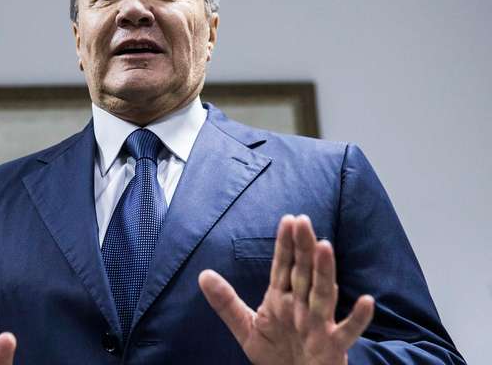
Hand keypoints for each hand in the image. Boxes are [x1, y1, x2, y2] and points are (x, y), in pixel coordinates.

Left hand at [199, 215, 373, 364]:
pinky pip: (347, 331)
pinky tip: (366, 301)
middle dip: (303, 248)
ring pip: (323, 294)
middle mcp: (302, 307)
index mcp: (282, 299)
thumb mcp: (246, 327)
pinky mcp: (333, 346)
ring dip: (325, 271)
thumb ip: (226, 302)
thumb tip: (203, 275)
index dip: (285, 244)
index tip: (287, 219)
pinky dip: (358, 318)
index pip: (284, 266)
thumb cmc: (276, 354)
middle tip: (303, 221)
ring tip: (325, 246)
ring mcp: (319, 325)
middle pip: (303, 273)